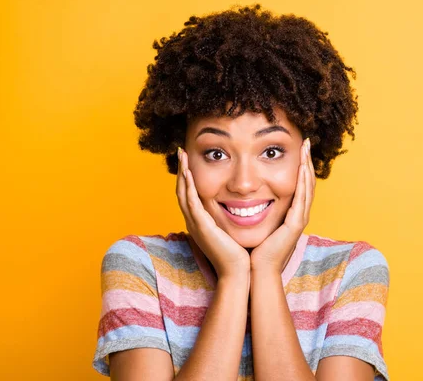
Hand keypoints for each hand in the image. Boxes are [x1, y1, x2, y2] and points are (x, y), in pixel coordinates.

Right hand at [176, 147, 249, 279]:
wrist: (238, 272)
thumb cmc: (239, 253)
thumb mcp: (232, 231)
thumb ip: (230, 218)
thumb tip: (241, 206)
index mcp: (200, 222)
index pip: (190, 195)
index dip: (188, 177)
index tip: (189, 160)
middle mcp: (194, 222)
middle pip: (182, 191)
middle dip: (181, 170)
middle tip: (181, 151)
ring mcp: (195, 224)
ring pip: (183, 194)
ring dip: (182, 173)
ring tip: (182, 155)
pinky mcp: (201, 227)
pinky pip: (191, 203)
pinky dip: (188, 186)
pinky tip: (188, 172)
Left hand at [250, 138, 314, 272]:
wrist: (257, 271)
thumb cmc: (255, 249)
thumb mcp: (258, 222)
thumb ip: (258, 209)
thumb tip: (245, 195)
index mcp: (291, 214)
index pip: (299, 184)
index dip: (300, 166)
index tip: (297, 148)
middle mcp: (299, 215)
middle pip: (307, 182)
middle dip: (307, 160)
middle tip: (306, 142)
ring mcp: (299, 220)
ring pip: (308, 187)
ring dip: (307, 166)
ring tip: (306, 148)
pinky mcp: (296, 225)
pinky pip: (302, 199)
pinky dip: (303, 182)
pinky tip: (302, 168)